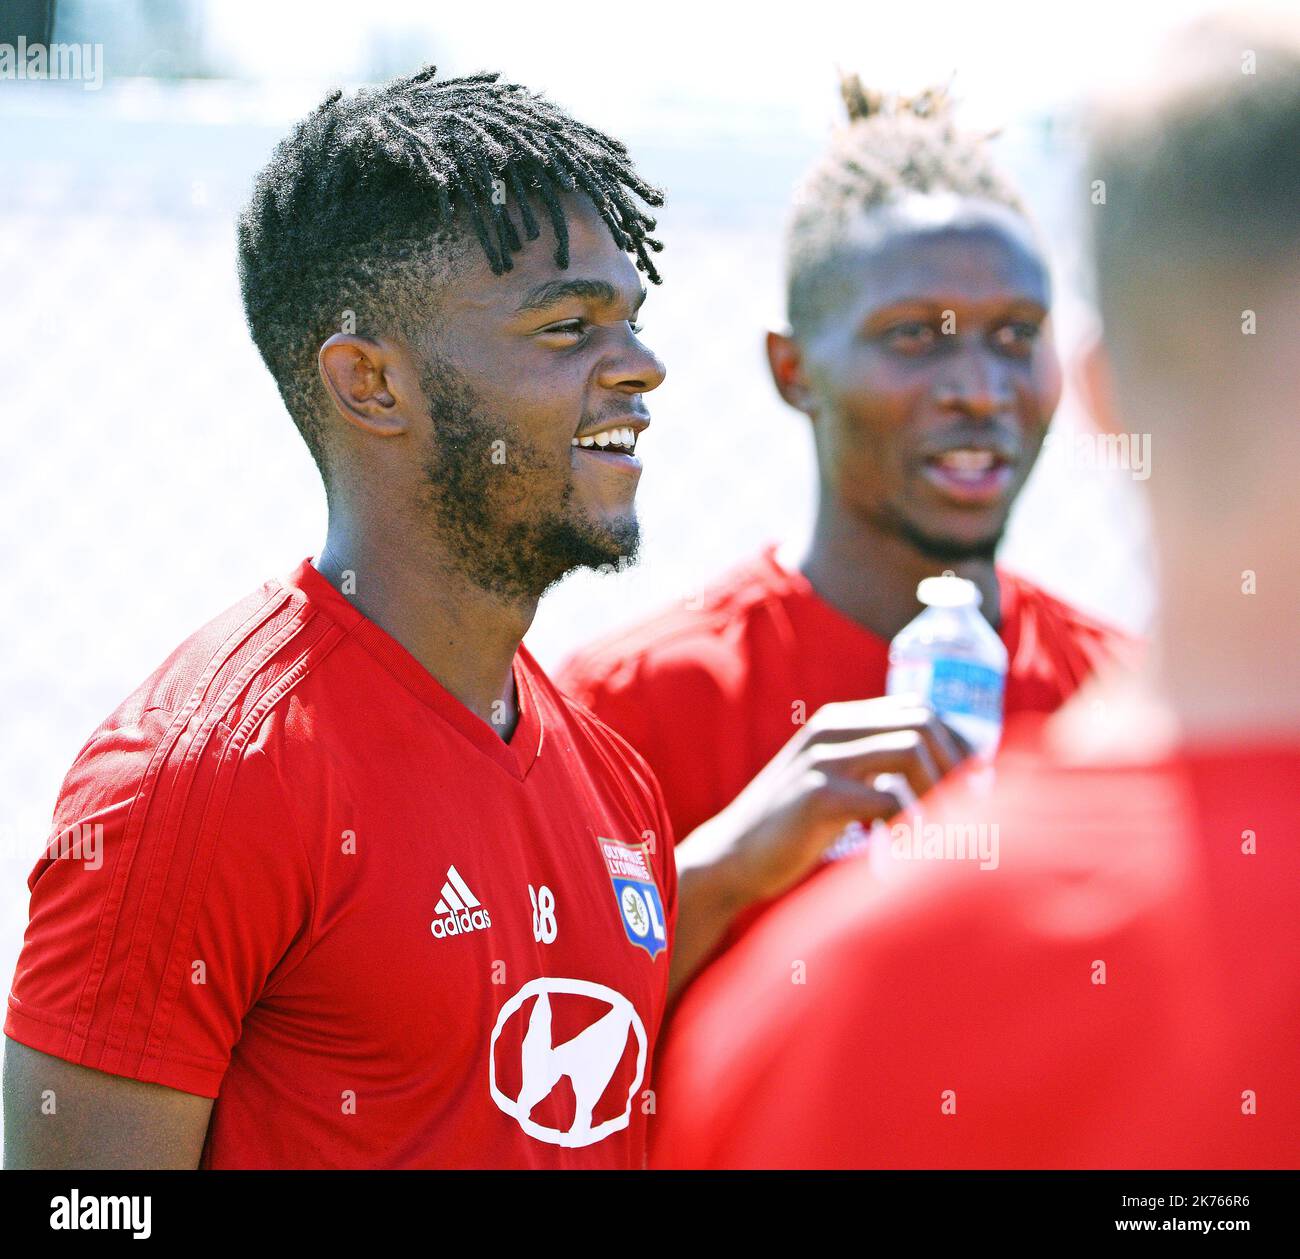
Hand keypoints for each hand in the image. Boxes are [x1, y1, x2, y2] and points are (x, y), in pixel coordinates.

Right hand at [684, 695, 968, 910]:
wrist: (730, 859)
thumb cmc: (790, 831)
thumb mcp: (832, 784)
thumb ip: (872, 768)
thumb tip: (944, 774)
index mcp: (837, 722)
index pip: (920, 710)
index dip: (956, 745)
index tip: (975, 787)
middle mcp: (830, 729)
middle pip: (923, 722)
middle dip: (956, 765)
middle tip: (968, 812)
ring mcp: (822, 758)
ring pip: (911, 751)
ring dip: (939, 793)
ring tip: (939, 832)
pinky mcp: (818, 795)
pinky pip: (890, 799)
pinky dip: (911, 826)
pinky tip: (905, 850)